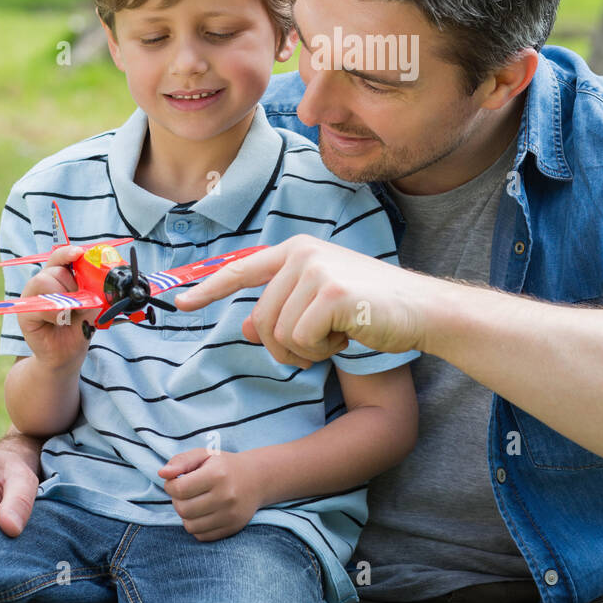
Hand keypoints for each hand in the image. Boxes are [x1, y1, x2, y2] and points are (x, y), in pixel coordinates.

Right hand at [16, 244, 94, 369]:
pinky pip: (40, 304)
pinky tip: (59, 321)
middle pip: (55, 269)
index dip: (68, 253)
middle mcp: (41, 283)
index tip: (79, 253)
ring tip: (69, 313)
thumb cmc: (79, 328)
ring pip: (44, 280)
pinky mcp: (24, 313)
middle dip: (72, 285)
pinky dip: (55, 312)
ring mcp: (31, 297)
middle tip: (79, 303)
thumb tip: (97, 282)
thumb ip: (92, 292)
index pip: (59, 257)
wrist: (66, 355)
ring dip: (64, 298)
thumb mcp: (92, 307)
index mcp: (58, 277)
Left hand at [159, 447, 262, 540]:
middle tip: (185, 493)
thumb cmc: (224, 465)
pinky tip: (203, 513)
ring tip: (193, 503)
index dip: (170, 486)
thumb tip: (162, 473)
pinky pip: (201, 536)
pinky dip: (197, 526)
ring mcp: (230, 515)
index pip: (179, 489)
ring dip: (186, 515)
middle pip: (183, 509)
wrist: (257, 479)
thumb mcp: (203, 455)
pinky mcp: (232, 528)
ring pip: (190, 526)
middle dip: (177, 501)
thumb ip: (181, 461)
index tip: (175, 481)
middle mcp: (225, 496)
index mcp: (217, 474)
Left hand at [175, 235, 429, 365]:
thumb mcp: (320, 306)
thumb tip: (245, 326)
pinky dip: (322, 351)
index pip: (242, 270)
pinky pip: (301, 341)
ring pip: (278, 334)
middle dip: (284, 347)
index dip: (209, 289)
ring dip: (306, 351)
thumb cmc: (372, 308)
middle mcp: (301, 254)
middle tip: (320, 345)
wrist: (421, 309)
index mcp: (296, 250)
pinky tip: (348, 335)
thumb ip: (282, 310)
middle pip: (260, 319)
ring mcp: (316, 270)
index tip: (181, 305)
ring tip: (338, 334)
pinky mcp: (330, 293)